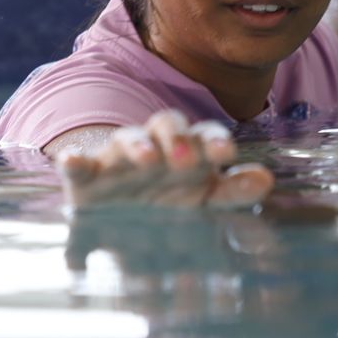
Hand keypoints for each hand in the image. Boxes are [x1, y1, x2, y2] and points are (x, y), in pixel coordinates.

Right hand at [56, 109, 274, 208]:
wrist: (118, 214)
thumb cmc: (169, 201)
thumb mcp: (203, 200)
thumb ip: (233, 191)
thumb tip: (266, 180)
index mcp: (187, 151)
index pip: (204, 134)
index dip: (214, 141)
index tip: (226, 155)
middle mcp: (154, 147)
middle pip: (166, 123)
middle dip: (176, 137)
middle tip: (185, 158)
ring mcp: (118, 160)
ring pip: (126, 139)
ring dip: (137, 146)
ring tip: (147, 160)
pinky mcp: (85, 177)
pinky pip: (77, 165)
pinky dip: (73, 162)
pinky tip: (71, 163)